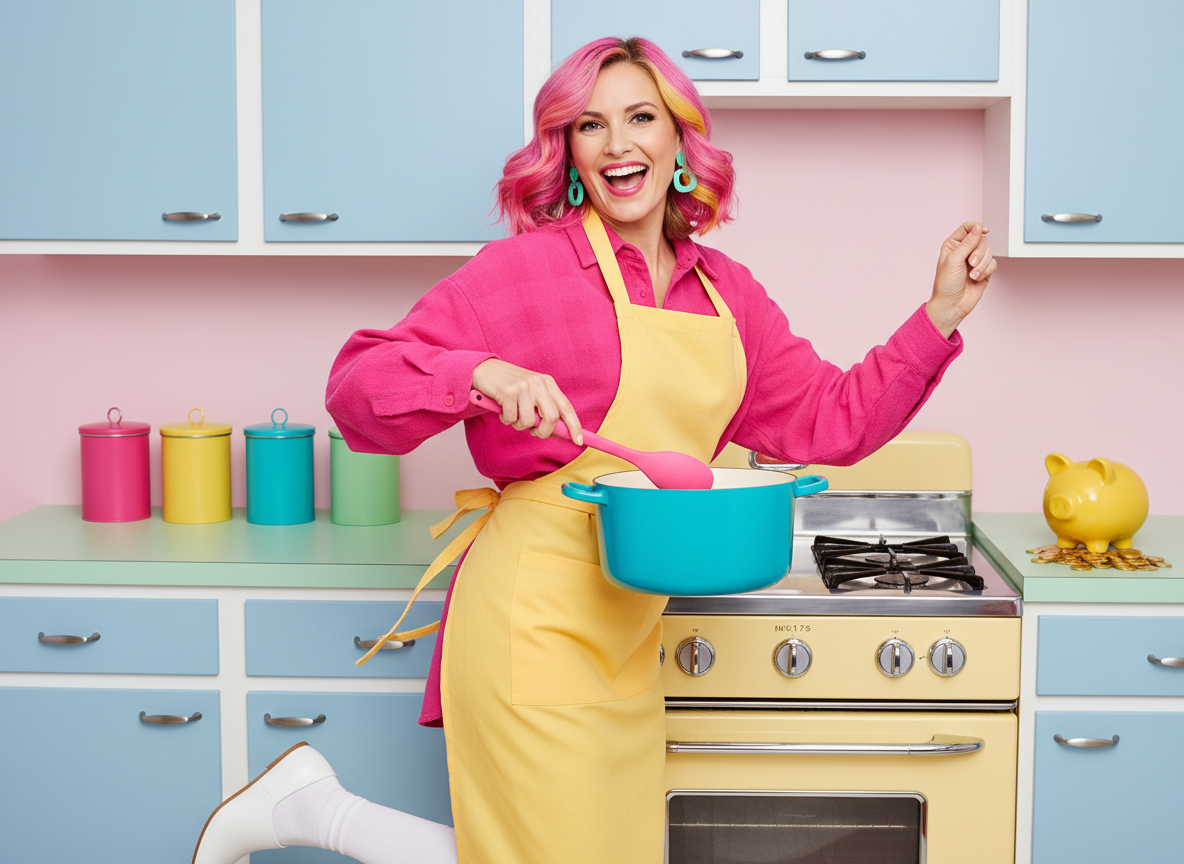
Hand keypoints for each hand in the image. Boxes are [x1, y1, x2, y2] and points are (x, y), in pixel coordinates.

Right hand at [471, 359, 583, 444]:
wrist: (484, 370)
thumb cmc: (510, 386)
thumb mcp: (532, 392)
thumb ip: (545, 408)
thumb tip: (560, 432)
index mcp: (548, 383)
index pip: (566, 407)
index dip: (574, 426)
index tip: (578, 441)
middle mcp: (538, 383)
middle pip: (552, 418)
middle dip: (544, 432)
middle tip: (534, 432)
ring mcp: (524, 387)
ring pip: (529, 422)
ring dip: (519, 425)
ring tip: (513, 414)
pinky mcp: (508, 392)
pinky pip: (512, 419)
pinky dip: (506, 420)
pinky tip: (502, 409)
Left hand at [926, 221, 995, 338]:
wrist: (952, 304)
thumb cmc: (946, 284)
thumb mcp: (954, 260)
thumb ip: (967, 243)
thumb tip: (979, 228)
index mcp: (953, 245)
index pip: (968, 228)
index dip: (977, 227)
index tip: (984, 231)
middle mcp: (965, 251)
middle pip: (981, 240)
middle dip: (978, 252)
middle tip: (970, 263)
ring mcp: (975, 260)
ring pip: (989, 251)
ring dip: (982, 264)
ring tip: (972, 275)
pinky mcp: (984, 270)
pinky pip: (993, 263)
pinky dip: (986, 270)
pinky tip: (976, 278)